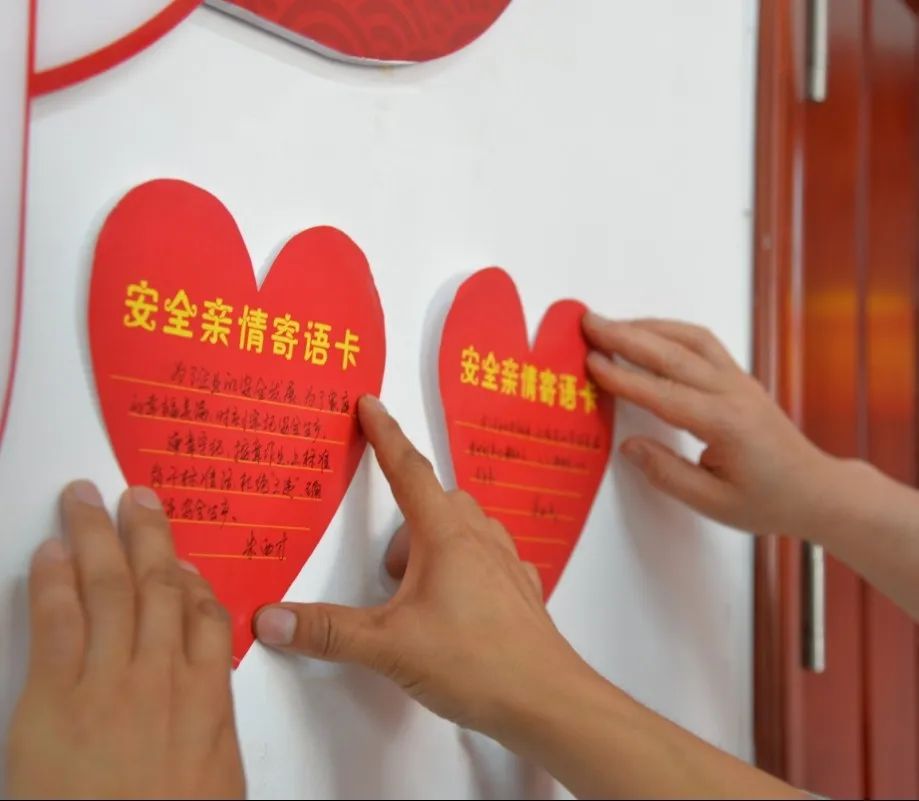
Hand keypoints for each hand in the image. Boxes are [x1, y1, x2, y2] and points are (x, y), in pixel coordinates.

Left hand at [7, 482, 244, 799]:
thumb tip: (205, 690)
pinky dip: (52, 582)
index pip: (203, 614)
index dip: (187, 577)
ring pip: (110, 589)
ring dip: (96, 537)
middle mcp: (162, 676)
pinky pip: (57, 624)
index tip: (178, 556)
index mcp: (206, 696)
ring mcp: (108, 684)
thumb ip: (212, 723)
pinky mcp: (53, 702)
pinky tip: (48, 553)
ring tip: (85, 500)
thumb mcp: (216, 776)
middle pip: (157, 586)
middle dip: (146, 534)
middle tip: (136, 494)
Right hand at [254, 396, 592, 739]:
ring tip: (415, 596)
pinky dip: (463, 567)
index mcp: (445, 534)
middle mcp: (479, 537)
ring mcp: (505, 562)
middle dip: (403, 523)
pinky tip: (453, 606)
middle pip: (435, 502)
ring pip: (463, 528)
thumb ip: (327, 630)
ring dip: (433, 544)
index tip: (370, 405)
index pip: (407, 470)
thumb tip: (271, 617)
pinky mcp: (519, 589)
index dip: (384, 434)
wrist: (546, 699)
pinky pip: (487, 557)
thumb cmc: (476, 662)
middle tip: (387, 570)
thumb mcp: (388, 646)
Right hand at [582, 313, 831, 535]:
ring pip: (689, 338)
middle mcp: (732, 392)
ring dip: (648, 326)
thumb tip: (630, 447)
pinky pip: (703, 342)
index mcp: (724, 424)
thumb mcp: (713, 503)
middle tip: (589, 324)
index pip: (662, 393)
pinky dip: (670, 331)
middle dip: (625, 335)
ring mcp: (739, 380)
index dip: (622, 377)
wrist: (816, 490)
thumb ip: (667, 474)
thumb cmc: (769, 501)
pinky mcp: (740, 378)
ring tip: (611, 324)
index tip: (590, 362)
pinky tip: (650, 332)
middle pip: (671, 353)